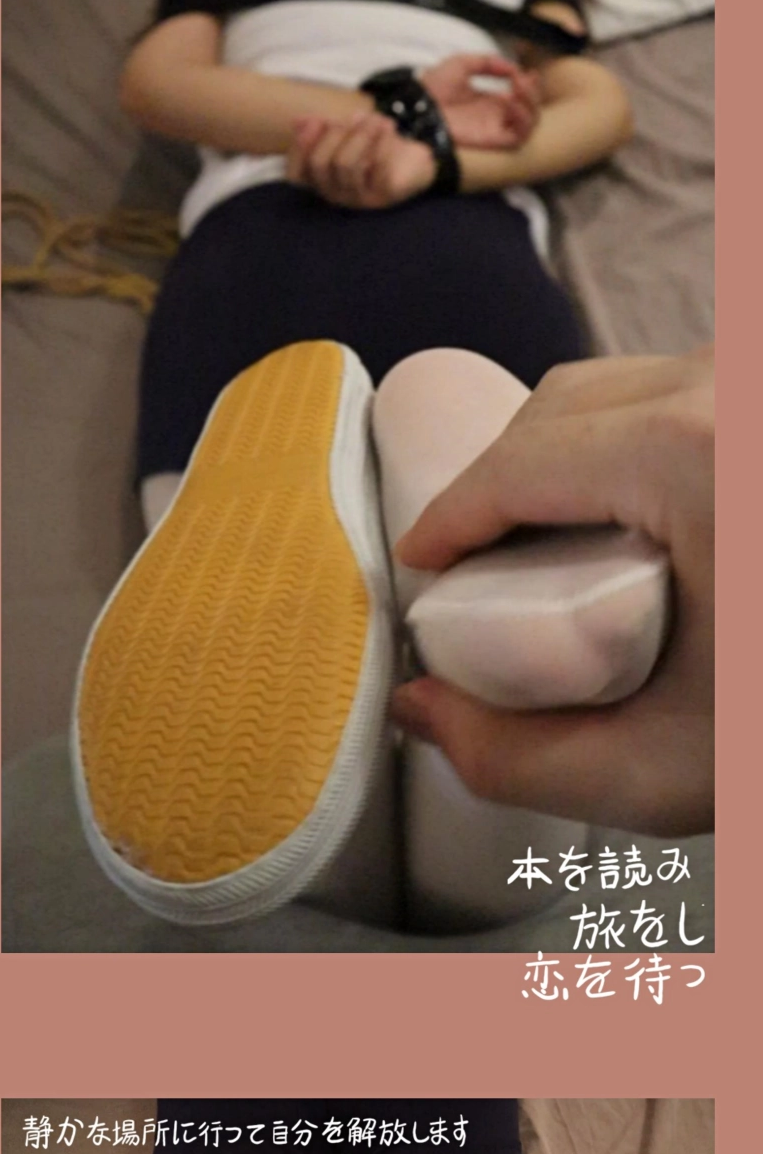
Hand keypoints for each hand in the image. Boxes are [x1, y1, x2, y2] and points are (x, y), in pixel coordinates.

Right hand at [286, 112, 436, 207]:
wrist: (415, 160)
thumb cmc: (375, 147)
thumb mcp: (347, 133)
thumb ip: (322, 127)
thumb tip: (298, 121)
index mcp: (323, 181)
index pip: (296, 174)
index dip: (300, 147)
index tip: (314, 120)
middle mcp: (337, 194)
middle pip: (320, 164)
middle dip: (335, 133)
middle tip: (355, 115)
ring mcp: (360, 199)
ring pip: (346, 164)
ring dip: (360, 134)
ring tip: (376, 118)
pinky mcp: (384, 196)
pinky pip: (376, 167)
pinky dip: (381, 141)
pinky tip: (388, 126)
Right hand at [392, 348, 713, 834]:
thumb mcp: (673, 767)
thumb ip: (522, 757)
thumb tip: (425, 710)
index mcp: (686, 453)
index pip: (516, 466)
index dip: (449, 522)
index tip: (423, 574)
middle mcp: (725, 387)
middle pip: (560, 405)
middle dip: (502, 485)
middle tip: (481, 575)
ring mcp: (754, 385)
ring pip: (624, 387)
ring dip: (568, 457)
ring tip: (554, 553)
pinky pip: (686, 398)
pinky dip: (636, 447)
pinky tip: (639, 525)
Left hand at [422, 54, 541, 149]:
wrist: (419, 106)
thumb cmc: (434, 87)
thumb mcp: (461, 64)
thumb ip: (487, 62)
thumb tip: (512, 67)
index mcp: (489, 102)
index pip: (520, 97)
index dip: (530, 85)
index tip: (530, 72)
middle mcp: (495, 117)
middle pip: (530, 111)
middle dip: (533, 93)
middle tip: (523, 79)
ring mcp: (495, 129)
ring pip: (529, 124)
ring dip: (530, 105)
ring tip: (518, 89)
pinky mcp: (492, 140)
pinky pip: (518, 136)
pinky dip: (521, 118)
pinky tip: (510, 101)